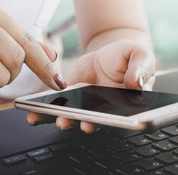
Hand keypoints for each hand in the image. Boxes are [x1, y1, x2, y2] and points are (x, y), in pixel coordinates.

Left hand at [27, 39, 155, 132]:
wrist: (108, 53)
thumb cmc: (128, 57)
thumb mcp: (139, 56)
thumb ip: (141, 69)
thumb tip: (137, 83)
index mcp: (128, 104)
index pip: (120, 117)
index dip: (108, 122)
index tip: (94, 122)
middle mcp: (107, 110)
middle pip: (96, 120)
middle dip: (85, 123)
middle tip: (76, 123)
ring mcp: (88, 106)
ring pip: (76, 117)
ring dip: (66, 120)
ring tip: (59, 120)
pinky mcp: (72, 99)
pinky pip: (60, 107)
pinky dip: (47, 112)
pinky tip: (36, 113)